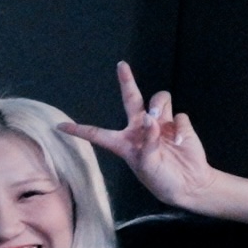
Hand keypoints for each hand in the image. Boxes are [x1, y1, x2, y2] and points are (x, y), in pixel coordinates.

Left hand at [58, 61, 213, 209]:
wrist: (188, 182)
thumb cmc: (160, 179)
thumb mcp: (147, 164)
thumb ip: (148, 141)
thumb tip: (151, 118)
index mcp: (123, 143)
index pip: (97, 133)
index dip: (78, 130)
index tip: (59, 126)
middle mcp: (139, 129)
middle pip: (132, 99)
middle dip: (127, 81)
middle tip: (121, 65)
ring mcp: (159, 124)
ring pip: (159, 99)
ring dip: (160, 105)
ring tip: (163, 126)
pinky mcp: (177, 124)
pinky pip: (178, 115)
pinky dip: (179, 127)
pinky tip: (180, 140)